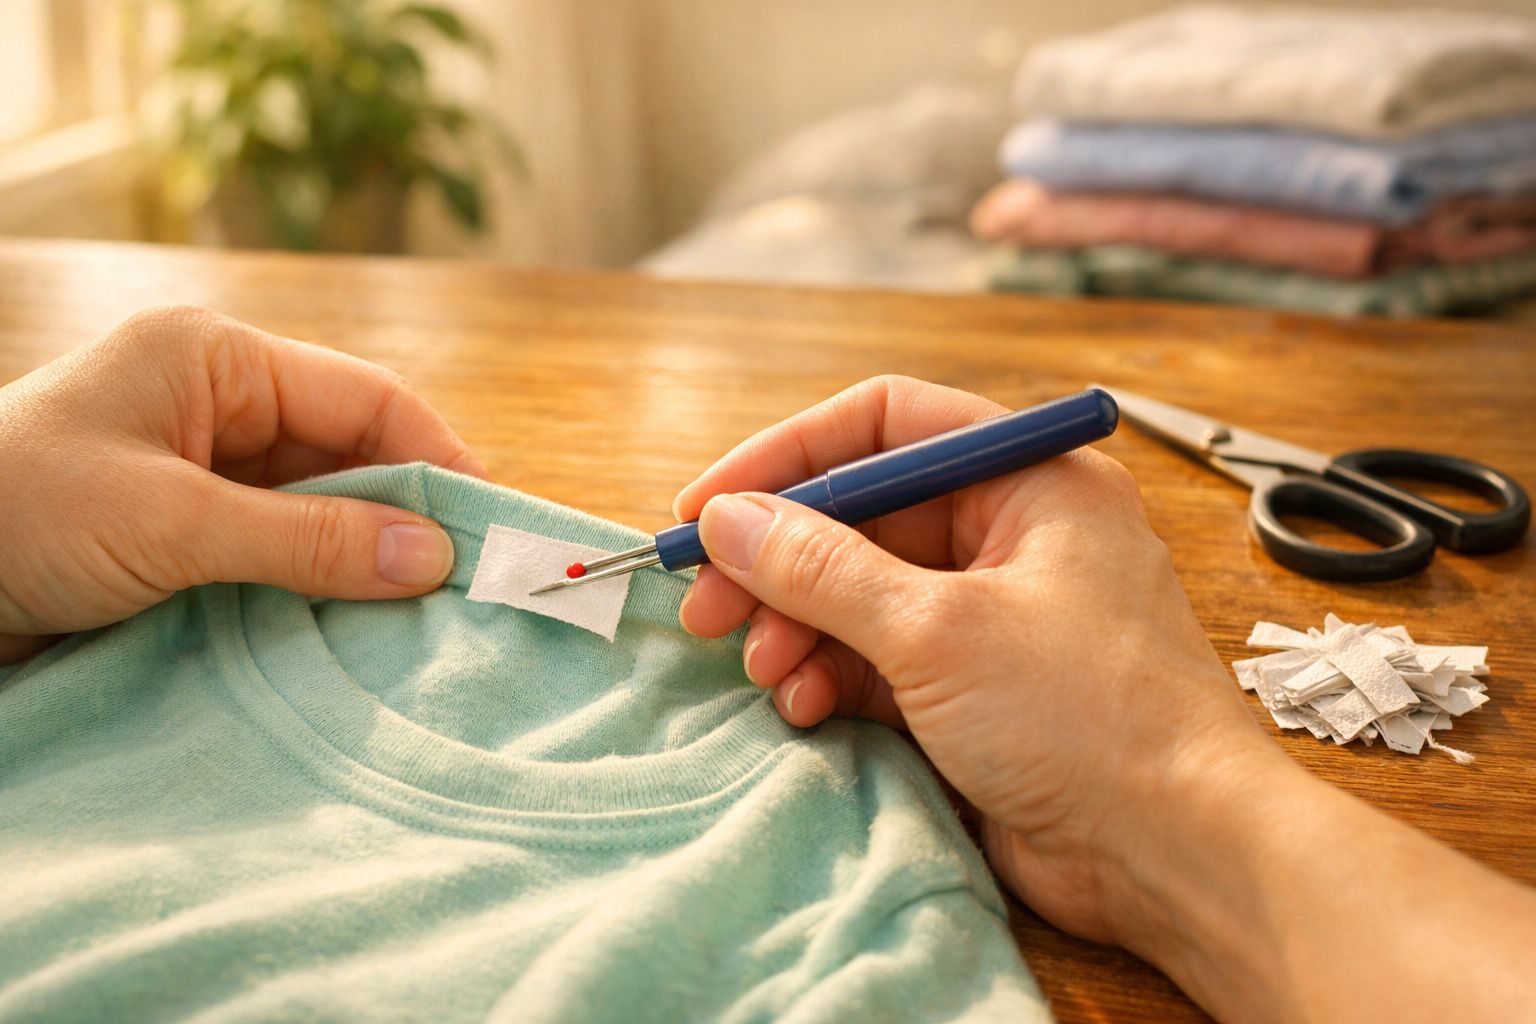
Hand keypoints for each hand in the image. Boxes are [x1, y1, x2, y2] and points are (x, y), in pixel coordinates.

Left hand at [0, 306, 485, 663]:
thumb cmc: (11, 515)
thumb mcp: (169, 522)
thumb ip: (306, 538)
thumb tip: (434, 557)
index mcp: (214, 361)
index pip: (365, 399)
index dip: (439, 459)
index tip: (495, 529)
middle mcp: (216, 406)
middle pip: (351, 456)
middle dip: (408, 518)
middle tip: (472, 587)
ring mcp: (201, 473)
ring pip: (322, 510)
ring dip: (364, 561)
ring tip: (425, 619)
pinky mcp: (186, 535)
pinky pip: (281, 554)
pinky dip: (318, 589)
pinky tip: (354, 629)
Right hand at [673, 374, 1266, 942]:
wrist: (1177, 855)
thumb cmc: (1092, 718)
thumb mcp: (939, 630)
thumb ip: (823, 569)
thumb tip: (730, 520)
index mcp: (1030, 480)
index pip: (887, 425)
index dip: (788, 457)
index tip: (708, 503)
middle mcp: (1011, 535)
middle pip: (862, 515)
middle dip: (779, 561)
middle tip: (705, 603)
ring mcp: (991, 615)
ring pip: (858, 594)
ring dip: (796, 628)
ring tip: (761, 669)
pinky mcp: (972, 688)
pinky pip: (875, 660)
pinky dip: (830, 678)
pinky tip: (803, 708)